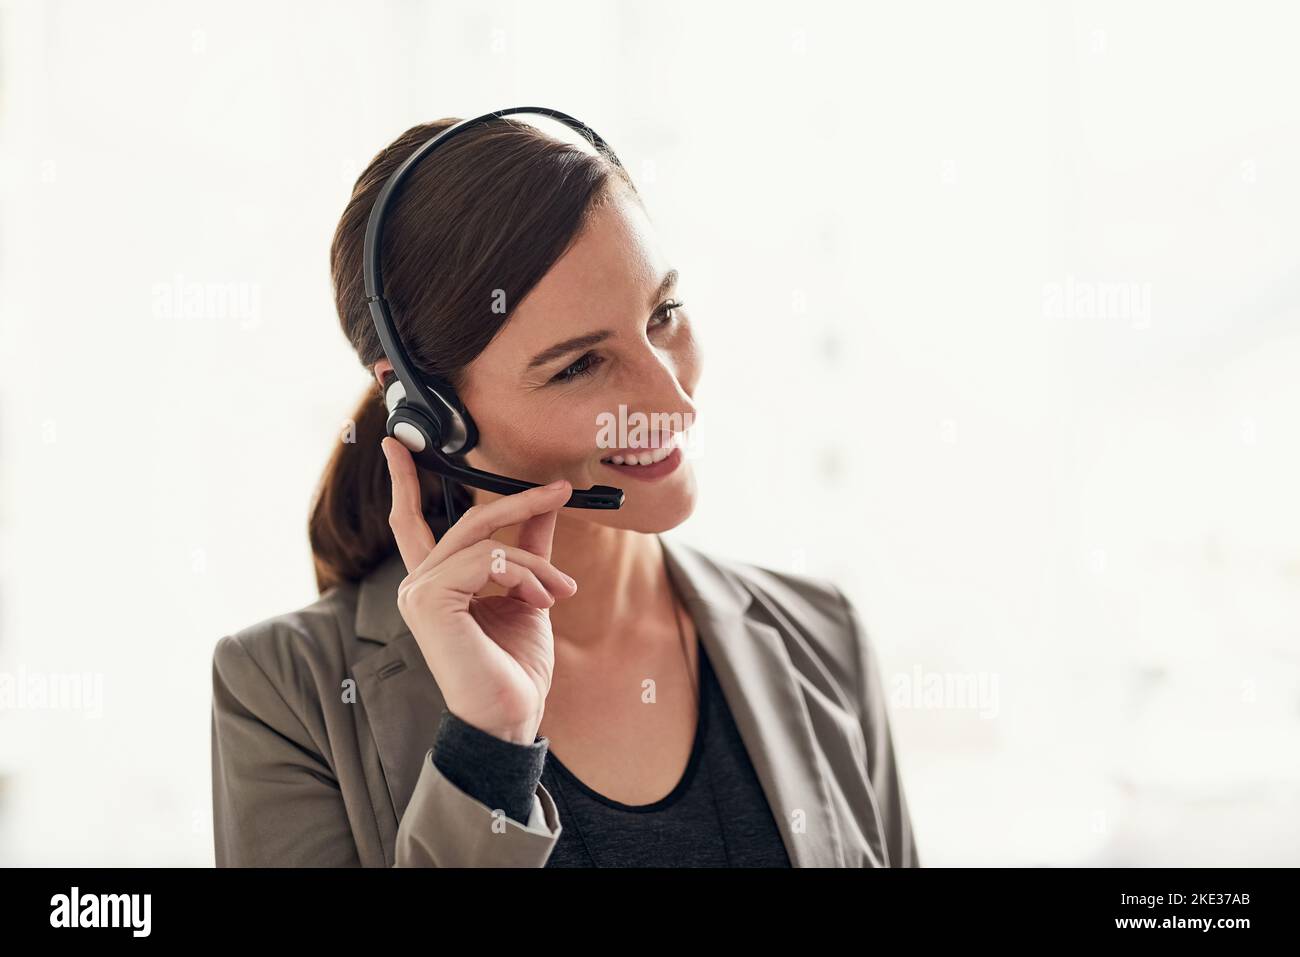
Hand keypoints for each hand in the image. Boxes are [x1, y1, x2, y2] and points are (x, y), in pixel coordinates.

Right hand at [380, 436, 577, 744]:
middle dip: (519, 502)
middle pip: (468, 520)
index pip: (410, 522)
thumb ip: (529, 547)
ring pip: (485, 541)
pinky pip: (487, 561)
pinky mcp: (430, 601)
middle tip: (562, 490)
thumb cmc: (515, 666)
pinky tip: (542, 601)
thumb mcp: (529, 593)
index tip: (397, 443)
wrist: (510, 716)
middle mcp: (418, 584)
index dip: (404, 481)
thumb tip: (547, 502)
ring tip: (561, 590)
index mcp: (435, 583)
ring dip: (535, 562)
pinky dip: (524, 575)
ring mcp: (418, 592)